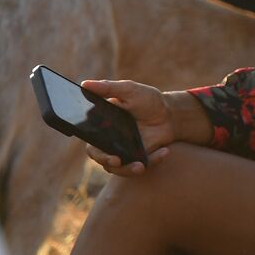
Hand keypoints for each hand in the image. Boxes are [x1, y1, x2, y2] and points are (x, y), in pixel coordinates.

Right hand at [78, 82, 209, 175]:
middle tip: (117, 161)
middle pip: (102, 159)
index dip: (95, 151)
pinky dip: (153, 161)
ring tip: (141, 167)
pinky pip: (142, 166)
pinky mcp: (140, 159)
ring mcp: (125, 153)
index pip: (91, 143)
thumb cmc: (147, 99)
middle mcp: (110, 143)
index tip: (102, 152)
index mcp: (103, 127)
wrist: (171, 113)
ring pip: (119, 169)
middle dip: (108, 163)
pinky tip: (165, 151)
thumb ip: (108, 88)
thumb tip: (84, 84)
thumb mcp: (129, 90)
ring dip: (128, 170)